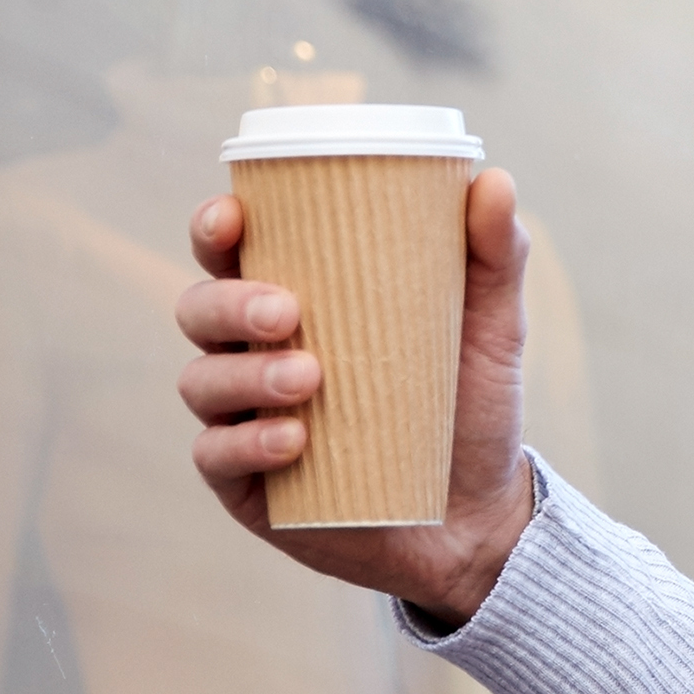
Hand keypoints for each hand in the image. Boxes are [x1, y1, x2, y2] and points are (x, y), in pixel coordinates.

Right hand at [177, 168, 535, 625]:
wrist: (479, 516)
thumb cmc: (471, 406)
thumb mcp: (491, 329)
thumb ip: (493, 256)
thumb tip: (492, 178)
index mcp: (301, 299)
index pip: (234, 251)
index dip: (215, 227)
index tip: (232, 216)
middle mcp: (256, 353)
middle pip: (200, 309)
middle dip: (229, 301)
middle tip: (287, 310)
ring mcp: (244, 419)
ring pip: (201, 380)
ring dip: (245, 372)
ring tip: (310, 377)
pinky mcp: (247, 485)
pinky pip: (216, 455)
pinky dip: (249, 441)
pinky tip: (294, 440)